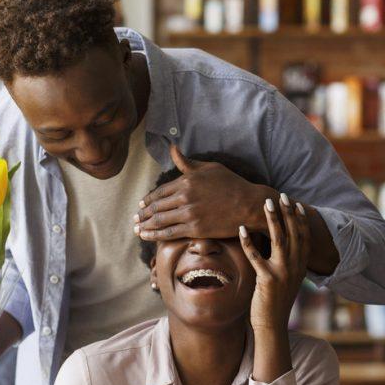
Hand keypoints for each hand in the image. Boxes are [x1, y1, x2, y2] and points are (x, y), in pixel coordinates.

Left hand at [134, 146, 276, 240]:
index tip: (142, 205)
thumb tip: (172, 148)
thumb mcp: (209, 168)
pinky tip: (145, 236)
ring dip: (145, 225)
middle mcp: (184, 196)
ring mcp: (189, 213)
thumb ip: (187, 162)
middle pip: (156, 207)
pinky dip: (154, 235)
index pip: (160, 191)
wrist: (248, 204)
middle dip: (143, 214)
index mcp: (186, 180)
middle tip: (135, 218)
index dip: (148, 200)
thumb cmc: (231, 184)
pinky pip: (168, 233)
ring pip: (159, 220)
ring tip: (137, 229)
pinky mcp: (194, 229)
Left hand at [239, 194, 309, 331]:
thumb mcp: (287, 279)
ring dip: (272, 220)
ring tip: (265, 204)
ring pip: (279, 239)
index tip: (296, 204)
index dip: (300, 220)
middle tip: (281, 196)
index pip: (304, 237)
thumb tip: (281, 246)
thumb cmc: (275, 301)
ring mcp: (283, 273)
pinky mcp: (268, 279)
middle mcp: (295, 267)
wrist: (272, 325)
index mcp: (301, 266)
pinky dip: (248, 241)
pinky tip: (242, 229)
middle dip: (287, 213)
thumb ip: (287, 263)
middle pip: (293, 233)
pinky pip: (256, 256)